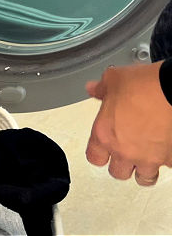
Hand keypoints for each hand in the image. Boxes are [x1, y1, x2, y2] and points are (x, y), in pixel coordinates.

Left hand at [85, 62, 171, 185]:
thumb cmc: (144, 86)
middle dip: (121, 163)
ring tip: (145, 155)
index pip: (94, 158)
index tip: (102, 148)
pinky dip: (164, 159)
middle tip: (125, 150)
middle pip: (118, 172)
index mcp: (105, 134)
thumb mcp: (113, 80)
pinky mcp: (170, 160)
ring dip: (143, 168)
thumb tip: (94, 89)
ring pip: (144, 177)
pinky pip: (166, 166)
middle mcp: (125, 151)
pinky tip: (164, 146)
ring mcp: (149, 158)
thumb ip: (101, 89)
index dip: (98, 153)